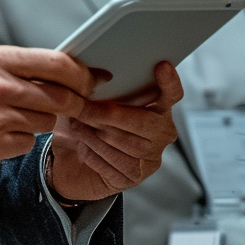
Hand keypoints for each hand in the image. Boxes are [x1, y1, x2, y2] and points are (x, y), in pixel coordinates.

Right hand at [0, 46, 100, 173]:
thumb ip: (17, 65)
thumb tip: (59, 68)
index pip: (57, 63)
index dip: (83, 73)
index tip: (93, 77)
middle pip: (62, 96)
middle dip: (75, 101)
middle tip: (75, 102)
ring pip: (47, 120)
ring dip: (41, 120)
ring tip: (15, 115)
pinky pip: (28, 142)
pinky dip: (21, 139)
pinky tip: (0, 132)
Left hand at [49, 61, 182, 201]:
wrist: (73, 163)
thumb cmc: (88, 126)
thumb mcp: (93, 104)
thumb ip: (99, 91)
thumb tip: (88, 79)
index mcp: (157, 109)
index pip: (171, 95)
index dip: (169, 82)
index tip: (162, 66)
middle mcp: (161, 134)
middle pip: (140, 122)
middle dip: (106, 115)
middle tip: (81, 108)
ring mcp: (151, 159)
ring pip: (123, 144)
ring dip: (94, 134)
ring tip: (77, 126)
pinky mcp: (134, 178)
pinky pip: (112, 164)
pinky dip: (92, 153)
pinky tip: (82, 146)